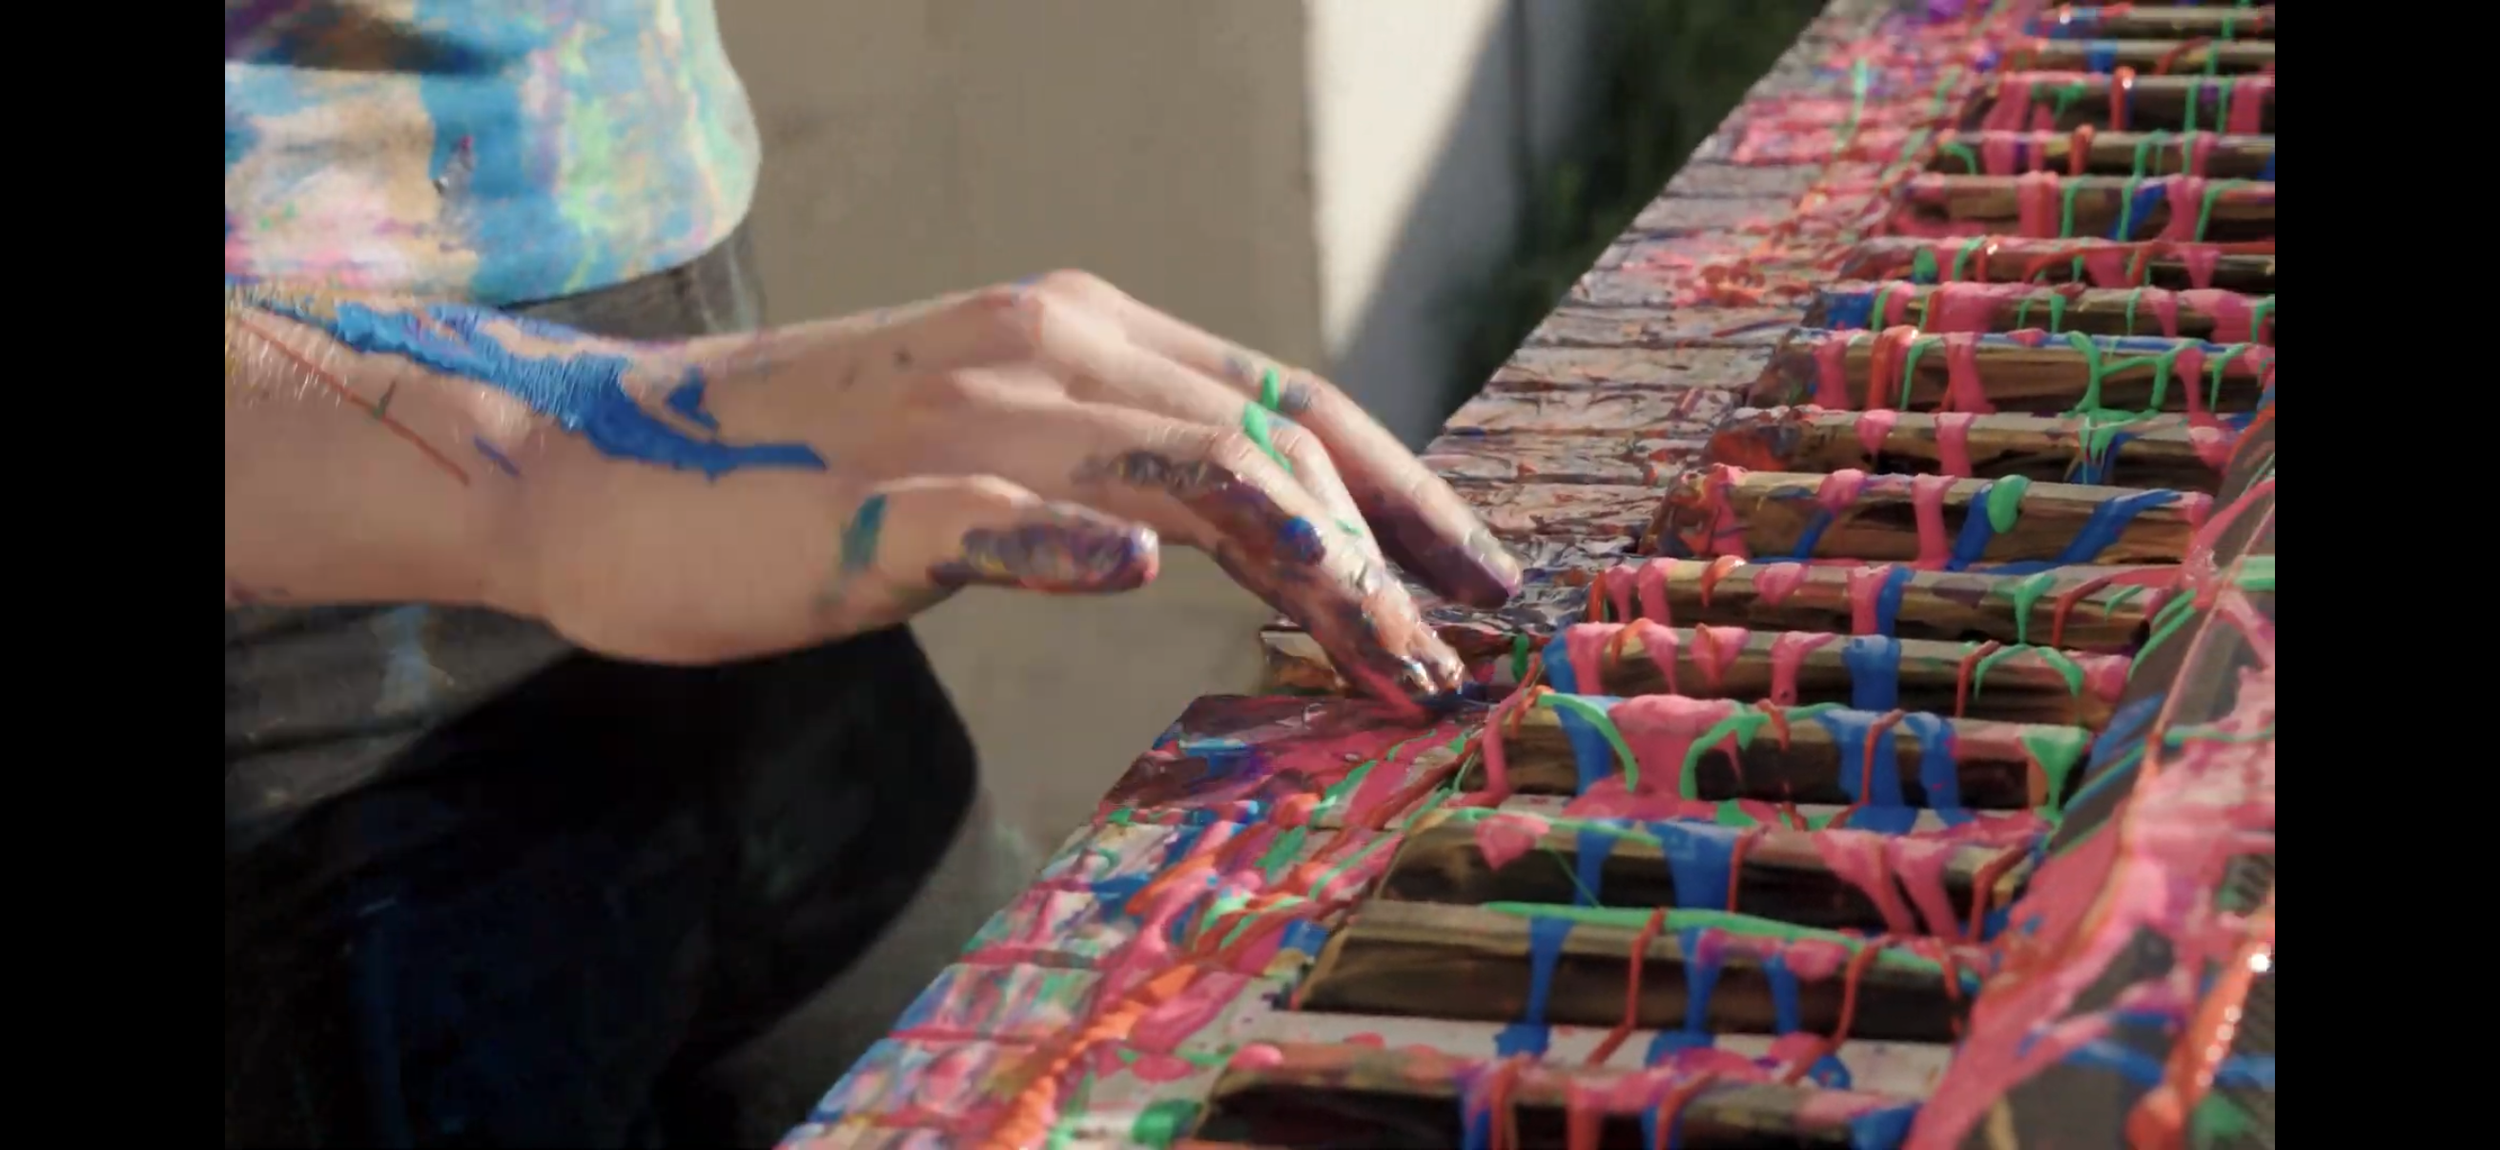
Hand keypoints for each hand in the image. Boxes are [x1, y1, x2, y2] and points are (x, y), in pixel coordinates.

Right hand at [493, 272, 1521, 713]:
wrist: (610, 462)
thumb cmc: (811, 470)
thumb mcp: (995, 432)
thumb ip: (1117, 451)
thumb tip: (1247, 519)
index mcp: (1082, 330)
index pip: (1291, 401)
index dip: (1405, 491)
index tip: (1481, 580)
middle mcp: (1046, 350)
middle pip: (1273, 441)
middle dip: (1394, 555)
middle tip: (1459, 661)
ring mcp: (963, 419)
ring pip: (1186, 473)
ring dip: (1310, 574)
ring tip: (1384, 671)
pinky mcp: (876, 503)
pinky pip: (996, 516)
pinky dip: (1076, 539)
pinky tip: (1139, 572)